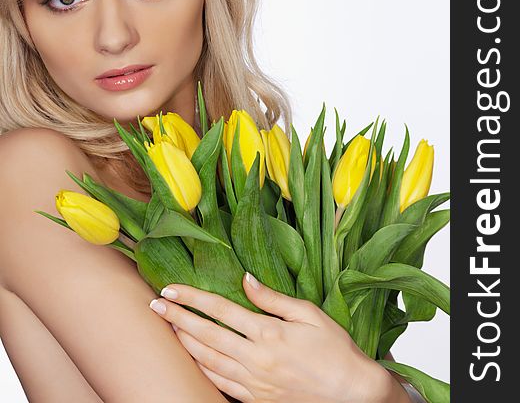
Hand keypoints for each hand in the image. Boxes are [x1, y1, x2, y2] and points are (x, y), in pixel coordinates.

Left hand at [149, 272, 402, 402]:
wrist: (352, 396)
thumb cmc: (335, 350)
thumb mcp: (309, 315)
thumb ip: (273, 299)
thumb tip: (245, 279)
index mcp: (268, 334)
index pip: (220, 310)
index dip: (192, 298)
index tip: (170, 289)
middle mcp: (255, 359)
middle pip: (206, 335)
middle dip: (177, 319)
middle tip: (155, 306)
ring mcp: (254, 383)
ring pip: (207, 361)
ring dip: (183, 344)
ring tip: (166, 329)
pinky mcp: (256, 400)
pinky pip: (220, 384)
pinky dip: (201, 370)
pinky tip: (190, 360)